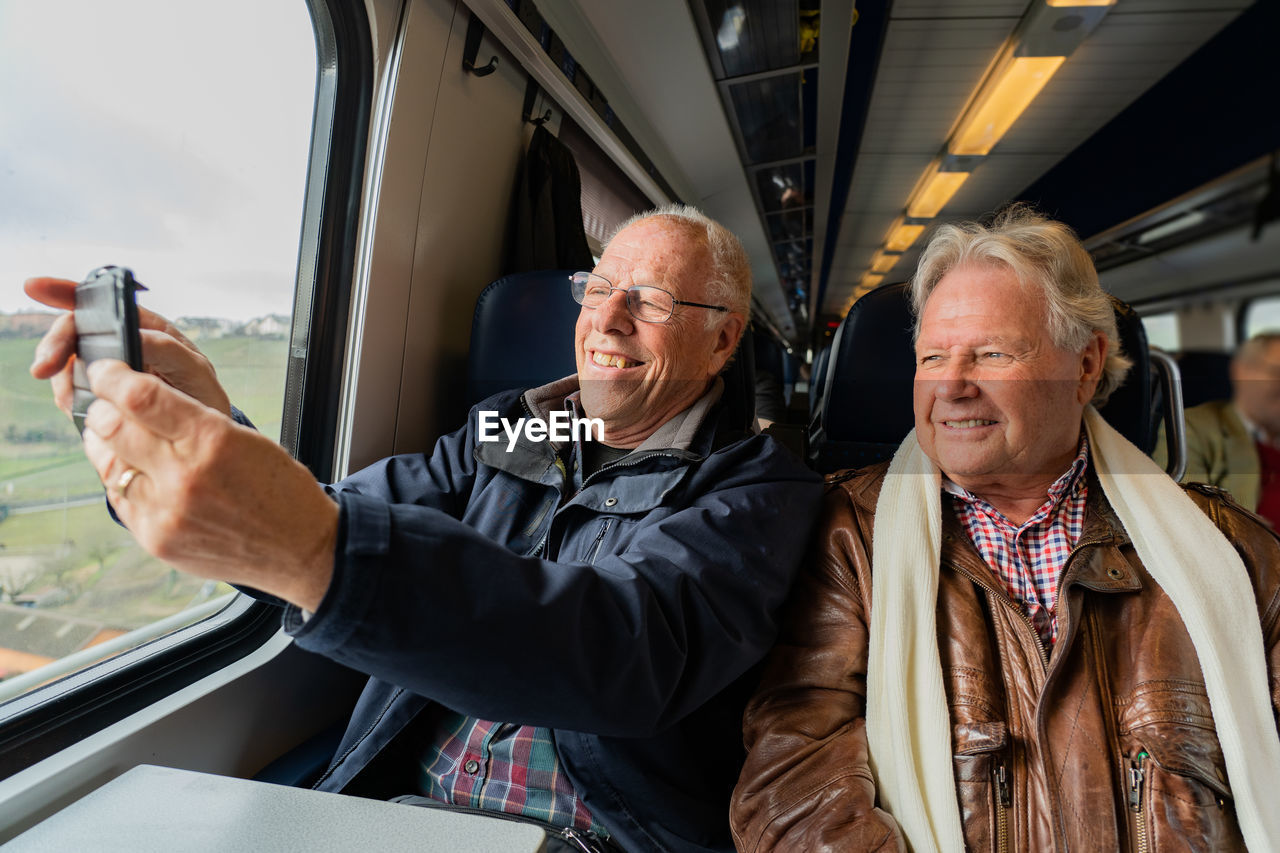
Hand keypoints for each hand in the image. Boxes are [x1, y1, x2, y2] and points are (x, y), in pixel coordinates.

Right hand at [26, 277, 232, 418]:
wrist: (199, 434)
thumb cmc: (199, 393)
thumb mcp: (192, 368)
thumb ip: (165, 349)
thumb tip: (132, 335)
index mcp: (143, 327)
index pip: (100, 301)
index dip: (66, 291)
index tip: (36, 287)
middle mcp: (120, 342)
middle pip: (74, 331)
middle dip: (55, 346)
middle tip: (44, 368)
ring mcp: (106, 367)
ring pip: (67, 362)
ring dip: (60, 378)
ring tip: (70, 398)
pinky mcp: (97, 392)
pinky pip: (71, 390)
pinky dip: (68, 398)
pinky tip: (75, 407)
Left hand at [81, 359, 336, 611]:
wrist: (300, 549)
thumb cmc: (278, 488)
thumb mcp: (244, 439)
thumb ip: (188, 421)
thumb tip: (134, 400)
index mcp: (213, 439)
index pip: (139, 396)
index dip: (112, 376)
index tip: (106, 370)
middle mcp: (184, 476)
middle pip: (112, 426)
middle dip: (103, 407)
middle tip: (107, 401)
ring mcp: (166, 513)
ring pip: (107, 464)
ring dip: (107, 445)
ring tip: (122, 438)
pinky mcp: (156, 539)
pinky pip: (120, 498)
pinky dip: (123, 481)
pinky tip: (141, 474)